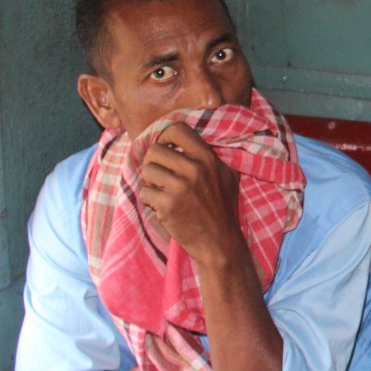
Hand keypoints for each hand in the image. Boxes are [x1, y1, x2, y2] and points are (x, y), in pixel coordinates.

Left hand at [140, 123, 245, 264]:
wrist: (220, 241)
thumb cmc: (223, 208)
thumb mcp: (227, 175)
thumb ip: (209, 157)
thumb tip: (186, 141)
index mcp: (208, 157)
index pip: (177, 129)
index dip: (164, 137)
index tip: (165, 149)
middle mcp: (194, 168)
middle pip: (155, 150)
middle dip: (153, 163)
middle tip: (160, 176)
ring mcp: (180, 186)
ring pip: (146, 170)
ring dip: (150, 182)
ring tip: (162, 192)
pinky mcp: (168, 204)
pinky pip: (144, 192)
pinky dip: (149, 200)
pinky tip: (162, 207)